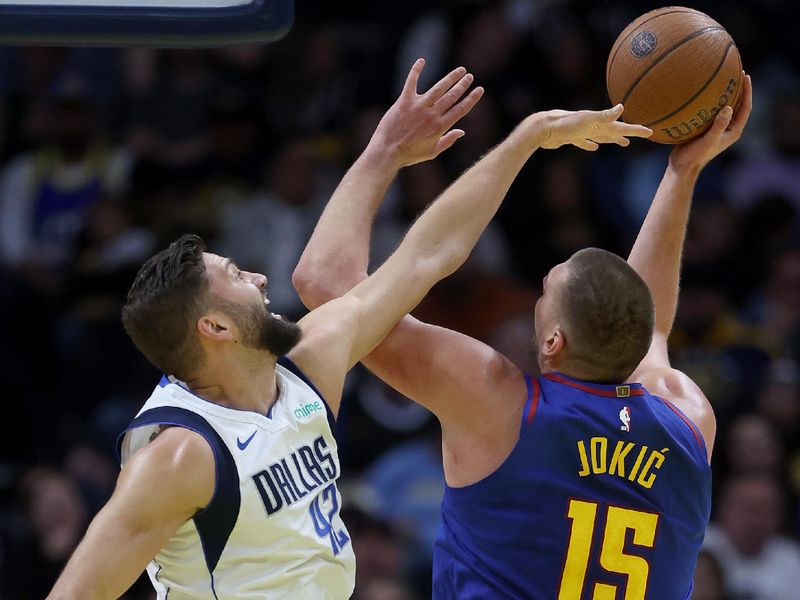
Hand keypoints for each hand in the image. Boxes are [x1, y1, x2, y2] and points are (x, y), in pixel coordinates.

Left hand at [370, 58, 483, 167]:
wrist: (388, 151)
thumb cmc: (409, 154)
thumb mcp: (432, 152)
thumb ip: (448, 141)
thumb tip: (462, 132)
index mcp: (440, 127)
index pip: (460, 109)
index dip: (472, 98)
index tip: (479, 89)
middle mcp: (431, 114)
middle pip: (452, 96)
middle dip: (463, 85)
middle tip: (469, 76)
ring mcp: (418, 106)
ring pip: (438, 88)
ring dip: (451, 78)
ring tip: (460, 70)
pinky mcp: (404, 101)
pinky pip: (411, 82)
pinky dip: (416, 70)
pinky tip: (422, 60)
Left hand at [534, 104, 651, 150]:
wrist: (543, 128)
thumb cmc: (565, 123)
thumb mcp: (587, 119)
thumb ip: (604, 115)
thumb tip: (622, 107)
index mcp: (599, 123)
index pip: (622, 127)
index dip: (636, 129)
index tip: (650, 132)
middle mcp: (593, 126)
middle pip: (614, 131)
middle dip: (628, 133)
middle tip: (643, 134)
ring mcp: (583, 132)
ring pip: (602, 137)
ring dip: (612, 140)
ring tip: (623, 144)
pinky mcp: (572, 138)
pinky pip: (584, 143)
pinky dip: (590, 145)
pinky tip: (594, 148)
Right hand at [669, 72, 751, 173]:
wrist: (682, 166)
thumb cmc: (696, 155)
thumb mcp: (708, 140)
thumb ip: (719, 125)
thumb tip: (729, 107)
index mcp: (734, 131)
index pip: (746, 107)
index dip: (747, 91)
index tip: (745, 76)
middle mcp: (728, 128)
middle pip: (739, 105)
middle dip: (739, 89)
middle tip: (736, 72)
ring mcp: (718, 128)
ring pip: (726, 107)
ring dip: (726, 93)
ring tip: (722, 78)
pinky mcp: (707, 128)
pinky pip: (713, 111)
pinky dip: (712, 101)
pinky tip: (704, 92)